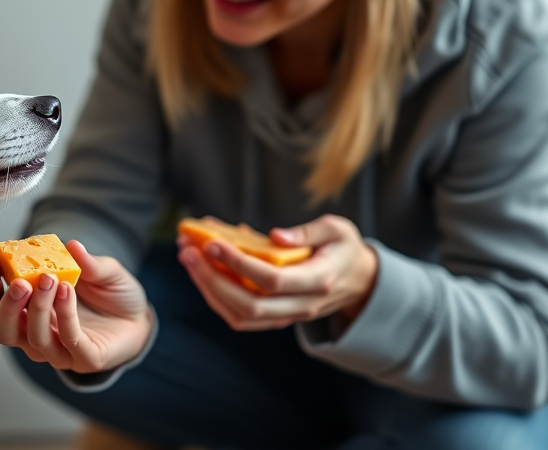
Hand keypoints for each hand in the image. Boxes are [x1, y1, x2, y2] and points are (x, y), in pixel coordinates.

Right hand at [0, 240, 152, 373]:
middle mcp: (37, 332)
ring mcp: (59, 349)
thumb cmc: (113, 295)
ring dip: (35, 308)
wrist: (141, 319)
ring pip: (30, 338)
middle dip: (2, 304)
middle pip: (3, 328)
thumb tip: (71, 245)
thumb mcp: (102, 269)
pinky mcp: (85, 359)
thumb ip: (87, 261)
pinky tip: (67, 290)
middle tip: (15, 280)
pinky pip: (68, 340)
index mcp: (28, 309)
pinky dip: (64, 314)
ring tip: (48, 279)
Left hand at [176, 214, 377, 331]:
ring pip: (239, 315)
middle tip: (188, 252)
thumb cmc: (344, 249)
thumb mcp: (337, 230)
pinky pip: (240, 315)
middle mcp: (301, 305)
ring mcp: (287, 316)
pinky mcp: (275, 318)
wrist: (358, 282)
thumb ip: (307, 232)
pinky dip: (216, 295)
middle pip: (248, 305)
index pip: (271, 280)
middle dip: (212, 280)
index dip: (239, 264)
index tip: (213, 244)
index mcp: (318, 281)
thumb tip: (274, 236)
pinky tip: (202, 269)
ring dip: (208, 289)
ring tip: (188, 258)